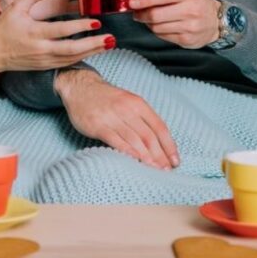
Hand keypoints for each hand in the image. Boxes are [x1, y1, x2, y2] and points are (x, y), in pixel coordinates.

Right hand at [0, 0, 114, 75]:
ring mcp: (44, 60)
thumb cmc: (3, 28)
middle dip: (92, 44)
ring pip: (72, 58)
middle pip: (71, 49)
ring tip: (109, 44)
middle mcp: (40, 49)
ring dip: (92, 52)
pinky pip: (68, 62)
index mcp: (33, 33)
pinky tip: (95, 50)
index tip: (95, 22)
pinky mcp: (46, 66)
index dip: (79, 27)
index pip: (60, 30)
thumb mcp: (15, 7)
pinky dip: (83, 57)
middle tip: (110, 38)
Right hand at [55, 68, 178, 169]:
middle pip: (149, 136)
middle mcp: (127, 110)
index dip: (169, 145)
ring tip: (156, 170)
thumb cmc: (107, 98)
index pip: (160, 127)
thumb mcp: (129, 101)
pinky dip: (128, 152)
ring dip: (147, 157)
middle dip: (161, 155)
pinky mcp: (98, 126)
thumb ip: (143, 119)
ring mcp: (112, 118)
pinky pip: (116, 141)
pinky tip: (136, 161)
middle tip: (167, 170)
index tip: (175, 160)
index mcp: (138, 104)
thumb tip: (160, 142)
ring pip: (135, 140)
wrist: (81, 87)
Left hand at [128, 0, 220, 48]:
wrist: (215, 19)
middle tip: (135, 11)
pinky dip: (156, 30)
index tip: (132, 2)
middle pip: (156, 15)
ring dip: (147, 22)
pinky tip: (157, 24)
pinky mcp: (187, 39)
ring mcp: (190, 26)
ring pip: (157, 27)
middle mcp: (191, 10)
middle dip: (141, 14)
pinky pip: (162, 36)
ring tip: (146, 16)